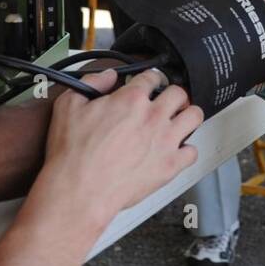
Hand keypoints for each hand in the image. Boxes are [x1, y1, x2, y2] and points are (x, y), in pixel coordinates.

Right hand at [32, 68, 202, 231]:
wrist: (80, 189)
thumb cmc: (73, 153)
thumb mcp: (69, 105)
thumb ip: (92, 83)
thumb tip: (108, 76)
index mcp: (131, 100)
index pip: (152, 77)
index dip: (150, 80)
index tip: (149, 85)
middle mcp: (153, 117)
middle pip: (179, 93)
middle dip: (172, 95)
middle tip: (166, 103)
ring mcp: (165, 141)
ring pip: (195, 116)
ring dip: (187, 115)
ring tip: (179, 120)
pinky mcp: (170, 165)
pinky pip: (192, 152)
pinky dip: (186, 150)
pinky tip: (175, 151)